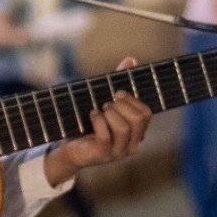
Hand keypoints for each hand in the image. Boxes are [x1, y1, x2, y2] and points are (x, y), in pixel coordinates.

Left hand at [47, 57, 151, 175]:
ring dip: (110, 113)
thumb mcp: (105, 101)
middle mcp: (132, 145)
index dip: (132, 99)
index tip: (117, 92)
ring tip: (100, 109)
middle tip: (107, 102)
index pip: (146, 113)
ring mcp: (118, 153)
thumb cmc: (90, 123)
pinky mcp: (103, 156)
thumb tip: (131, 60)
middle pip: (139, 120)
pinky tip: (92, 115)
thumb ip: (119, 82)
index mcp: (137, 132)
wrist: (70, 147)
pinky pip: (105, 137)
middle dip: (122, 105)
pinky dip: (98, 121)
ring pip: (124, 129)